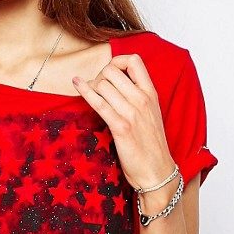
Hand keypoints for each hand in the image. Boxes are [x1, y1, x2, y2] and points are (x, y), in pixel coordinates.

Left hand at [72, 53, 174, 189]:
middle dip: (99, 77)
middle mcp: (142, 99)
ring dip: (92, 88)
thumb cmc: (152, 146)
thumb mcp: (151, 115)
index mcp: (151, 94)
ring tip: (92, 97)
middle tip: (97, 91)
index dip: (117, 61)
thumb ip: (138, 98)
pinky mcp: (120, 127)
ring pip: (103, 84)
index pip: (134, 61)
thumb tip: (116, 86)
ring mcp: (131, 113)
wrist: (157, 172)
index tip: (109, 72)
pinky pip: (98, 102)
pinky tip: (76, 84)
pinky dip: (84, 91)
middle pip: (112, 71)